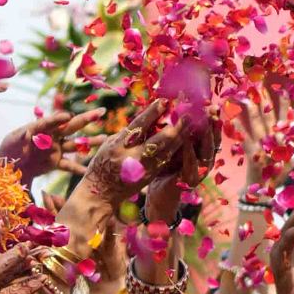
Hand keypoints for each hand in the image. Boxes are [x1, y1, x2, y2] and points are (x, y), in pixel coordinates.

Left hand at [0, 104, 105, 185]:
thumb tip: (27, 132)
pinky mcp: (56, 162)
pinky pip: (69, 165)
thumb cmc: (9, 150)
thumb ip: (20, 137)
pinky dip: (79, 169)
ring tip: (106, 138)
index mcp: (40, 127)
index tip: (68, 116)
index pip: (51, 121)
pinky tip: (90, 171)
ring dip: (91, 142)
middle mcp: (51, 136)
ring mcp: (56, 149)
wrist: (10, 168)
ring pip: (76, 144)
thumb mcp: (12, 141)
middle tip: (101, 111)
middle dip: (87, 119)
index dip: (59, 118)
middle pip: (71, 126)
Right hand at [77, 100, 209, 213]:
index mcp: (118, 145)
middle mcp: (132, 157)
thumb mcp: (111, 144)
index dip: (153, 112)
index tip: (165, 101)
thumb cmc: (104, 162)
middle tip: (188, 114)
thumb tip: (148, 117)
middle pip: (158, 140)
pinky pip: (167, 159)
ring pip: (167, 151)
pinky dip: (177, 148)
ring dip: (181, 137)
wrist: (102, 192)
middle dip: (175, 126)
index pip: (138, 126)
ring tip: (191, 124)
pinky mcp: (151, 176)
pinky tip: (186, 139)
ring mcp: (144, 168)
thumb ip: (128, 133)